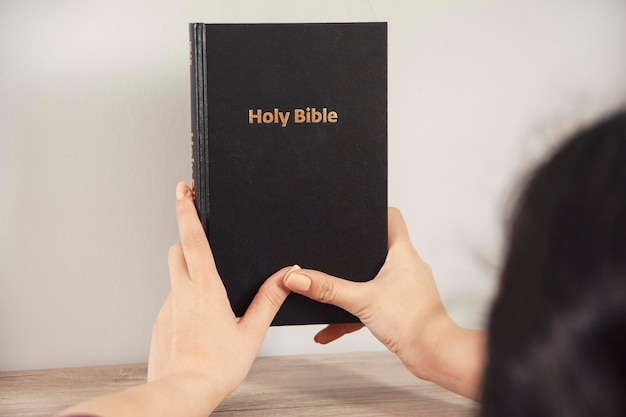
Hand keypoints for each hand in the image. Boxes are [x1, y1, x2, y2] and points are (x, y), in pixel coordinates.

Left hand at [148, 182, 293, 409]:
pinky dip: (184, 302)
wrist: (181, 394)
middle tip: (204, 246)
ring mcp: (166, 308)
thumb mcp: (252, 332)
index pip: (193, 239)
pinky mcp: (159, 323)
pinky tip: (199, 326)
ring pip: (175, 278)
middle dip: (187, 241)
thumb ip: (269, 299)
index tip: (182, 190)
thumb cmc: (217, 367)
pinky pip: (171, 302)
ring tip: (211, 303)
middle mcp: (181, 293)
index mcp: (206, 289)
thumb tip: (287, 274)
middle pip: (177, 251)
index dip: (187, 211)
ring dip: (188, 276)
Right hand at [283, 207, 484, 398]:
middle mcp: (406, 266)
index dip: (373, 210)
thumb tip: (296, 277)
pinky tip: (328, 329)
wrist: (432, 354)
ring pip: (371, 279)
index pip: (392, 218)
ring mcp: (403, 288)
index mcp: (402, 252)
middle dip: (352, 252)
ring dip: (350, 286)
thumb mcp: (361, 300)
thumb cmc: (412, 321)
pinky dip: (351, 314)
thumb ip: (327, 289)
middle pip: (376, 248)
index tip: (353, 211)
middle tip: (331, 249)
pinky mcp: (399, 309)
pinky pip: (370, 305)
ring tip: (327, 289)